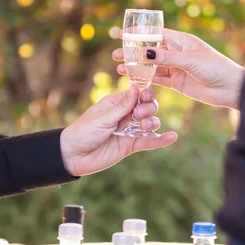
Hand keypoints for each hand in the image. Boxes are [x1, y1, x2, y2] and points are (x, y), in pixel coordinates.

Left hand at [60, 86, 176, 175]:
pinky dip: (160, 140)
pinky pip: (149, 142)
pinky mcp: (130, 146)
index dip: (145, 94)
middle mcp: (125, 115)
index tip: (145, 97)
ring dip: (152, 122)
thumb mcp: (102, 117)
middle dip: (149, 108)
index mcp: (117, 103)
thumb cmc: (83, 131)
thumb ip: (122, 106)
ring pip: (150, 123)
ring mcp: (129, 130)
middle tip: (139, 115)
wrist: (73, 156)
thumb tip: (136, 88)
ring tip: (144, 127)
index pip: (137, 94)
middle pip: (147, 107)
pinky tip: (172, 137)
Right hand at [113, 29, 244, 109]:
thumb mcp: (189, 61)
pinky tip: (132, 78)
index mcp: (182, 41)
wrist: (230, 89)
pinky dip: (145, 79)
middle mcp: (177, 52)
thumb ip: (166, 58)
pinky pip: (157, 79)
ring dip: (136, 66)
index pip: (155, 34)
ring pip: (151, 66)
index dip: (138, 34)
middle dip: (132, 51)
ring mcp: (176, 68)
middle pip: (150, 50)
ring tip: (118, 67)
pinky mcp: (177, 82)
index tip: (121, 34)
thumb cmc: (215, 68)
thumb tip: (145, 52)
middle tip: (114, 53)